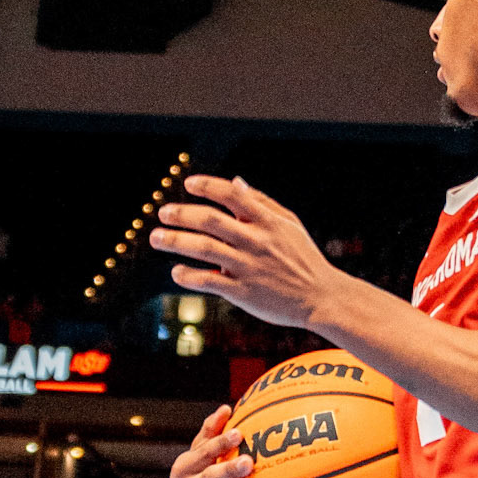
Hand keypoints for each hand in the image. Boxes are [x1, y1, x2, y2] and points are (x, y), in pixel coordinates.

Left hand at [150, 175, 339, 327]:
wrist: (321, 297)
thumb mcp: (289, 224)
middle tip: (163, 212)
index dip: (208, 186)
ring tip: (156, 237)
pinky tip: (176, 272)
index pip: (233, 195)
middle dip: (182, 214)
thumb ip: (262, 202)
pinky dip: (189, 275)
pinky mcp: (242, 292)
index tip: (188, 183)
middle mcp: (256, 241)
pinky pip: (208, 281)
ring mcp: (248, 267)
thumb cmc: (303, 257)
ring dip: (175, 241)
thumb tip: (235, 181)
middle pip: (211, 221)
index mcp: (268, 222)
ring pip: (204, 248)